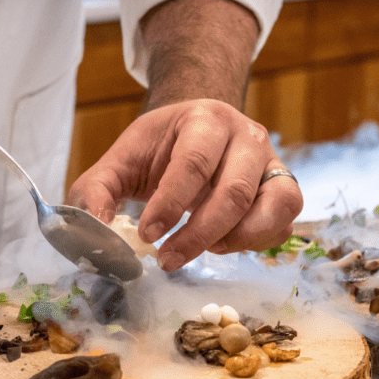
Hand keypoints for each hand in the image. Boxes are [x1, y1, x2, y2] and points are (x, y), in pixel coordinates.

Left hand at [68, 99, 302, 271]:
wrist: (200, 131)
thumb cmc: (161, 149)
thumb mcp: (121, 160)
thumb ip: (96, 191)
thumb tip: (94, 230)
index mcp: (205, 119)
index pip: (193, 163)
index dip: (170, 204)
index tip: (147, 235)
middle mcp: (247, 136)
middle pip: (234, 192)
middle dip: (198, 234)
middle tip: (167, 260)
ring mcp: (272, 162)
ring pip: (272, 207)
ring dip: (235, 240)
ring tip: (204, 250)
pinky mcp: (284, 189)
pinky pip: (283, 223)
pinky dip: (256, 242)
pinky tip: (223, 244)